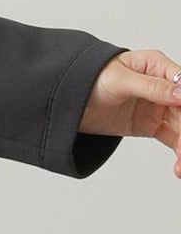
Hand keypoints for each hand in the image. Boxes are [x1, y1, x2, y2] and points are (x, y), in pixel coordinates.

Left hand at [78, 48, 180, 176]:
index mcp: (157, 66)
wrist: (64, 97)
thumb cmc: (89, 77)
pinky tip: (179, 167)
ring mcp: (158, 106)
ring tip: (180, 167)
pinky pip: (173, 139)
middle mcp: (162, 86)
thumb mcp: (119, 80)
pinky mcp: (151, 125)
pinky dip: (179, 153)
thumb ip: (152, 87)